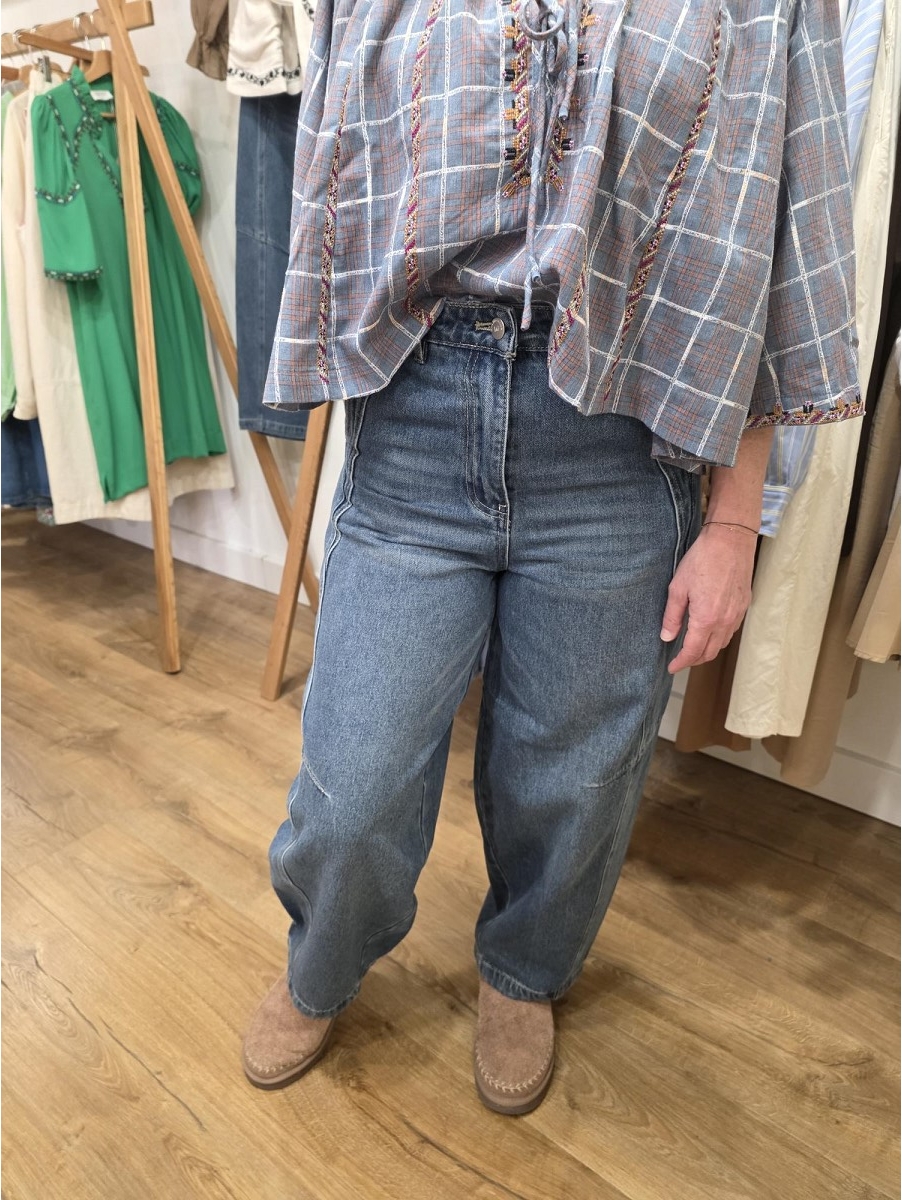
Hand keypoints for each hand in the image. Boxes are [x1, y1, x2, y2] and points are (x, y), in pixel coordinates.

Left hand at [659, 524, 755, 673]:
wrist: (730, 540)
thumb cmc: (702, 559)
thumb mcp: (678, 587)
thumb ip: (672, 616)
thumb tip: (667, 637)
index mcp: (706, 619)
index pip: (693, 651)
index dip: (681, 662)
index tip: (672, 667)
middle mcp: (725, 621)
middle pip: (710, 652)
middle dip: (694, 660)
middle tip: (680, 659)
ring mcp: (737, 614)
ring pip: (722, 643)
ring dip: (707, 650)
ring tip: (693, 647)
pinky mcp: (744, 605)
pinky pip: (731, 630)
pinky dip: (719, 638)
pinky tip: (709, 631)